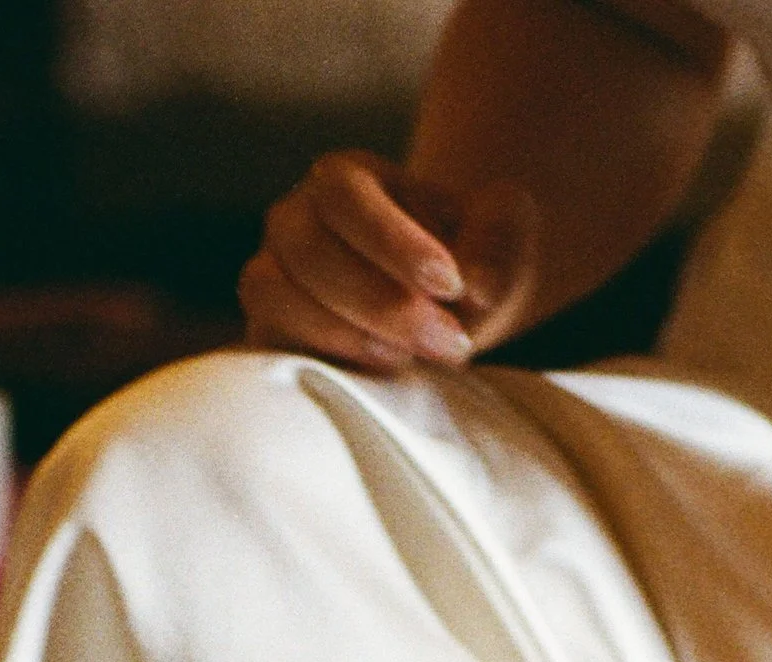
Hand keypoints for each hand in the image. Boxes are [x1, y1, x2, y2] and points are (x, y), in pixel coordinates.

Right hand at [240, 153, 537, 371]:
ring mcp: (274, 273)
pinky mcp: (271, 328)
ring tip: (412, 360)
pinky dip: (320, 358)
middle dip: (382, 305)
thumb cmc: (469, 257)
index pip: (343, 194)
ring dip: (348, 336)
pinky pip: (270, 338)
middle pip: (309, 250)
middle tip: (450, 343)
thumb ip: (498, 244)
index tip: (450, 284)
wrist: (445, 304)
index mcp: (345, 178)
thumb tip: (477, 288)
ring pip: (275, 294)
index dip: (392, 241)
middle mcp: (296, 218)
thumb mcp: (502, 234)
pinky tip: (378, 374)